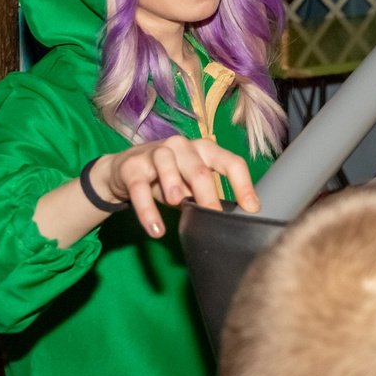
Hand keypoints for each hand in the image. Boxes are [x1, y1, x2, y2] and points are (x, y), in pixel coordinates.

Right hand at [92, 135, 258, 239]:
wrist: (123, 170)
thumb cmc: (166, 177)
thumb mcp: (189, 184)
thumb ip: (206, 195)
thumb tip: (229, 218)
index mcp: (205, 150)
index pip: (230, 162)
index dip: (243, 184)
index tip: (252, 208)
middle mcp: (182, 146)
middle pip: (199, 169)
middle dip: (208, 193)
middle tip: (214, 215)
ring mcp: (156, 152)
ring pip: (167, 165)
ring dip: (173, 184)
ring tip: (177, 203)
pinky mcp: (132, 166)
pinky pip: (139, 188)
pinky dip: (147, 210)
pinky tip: (156, 229)